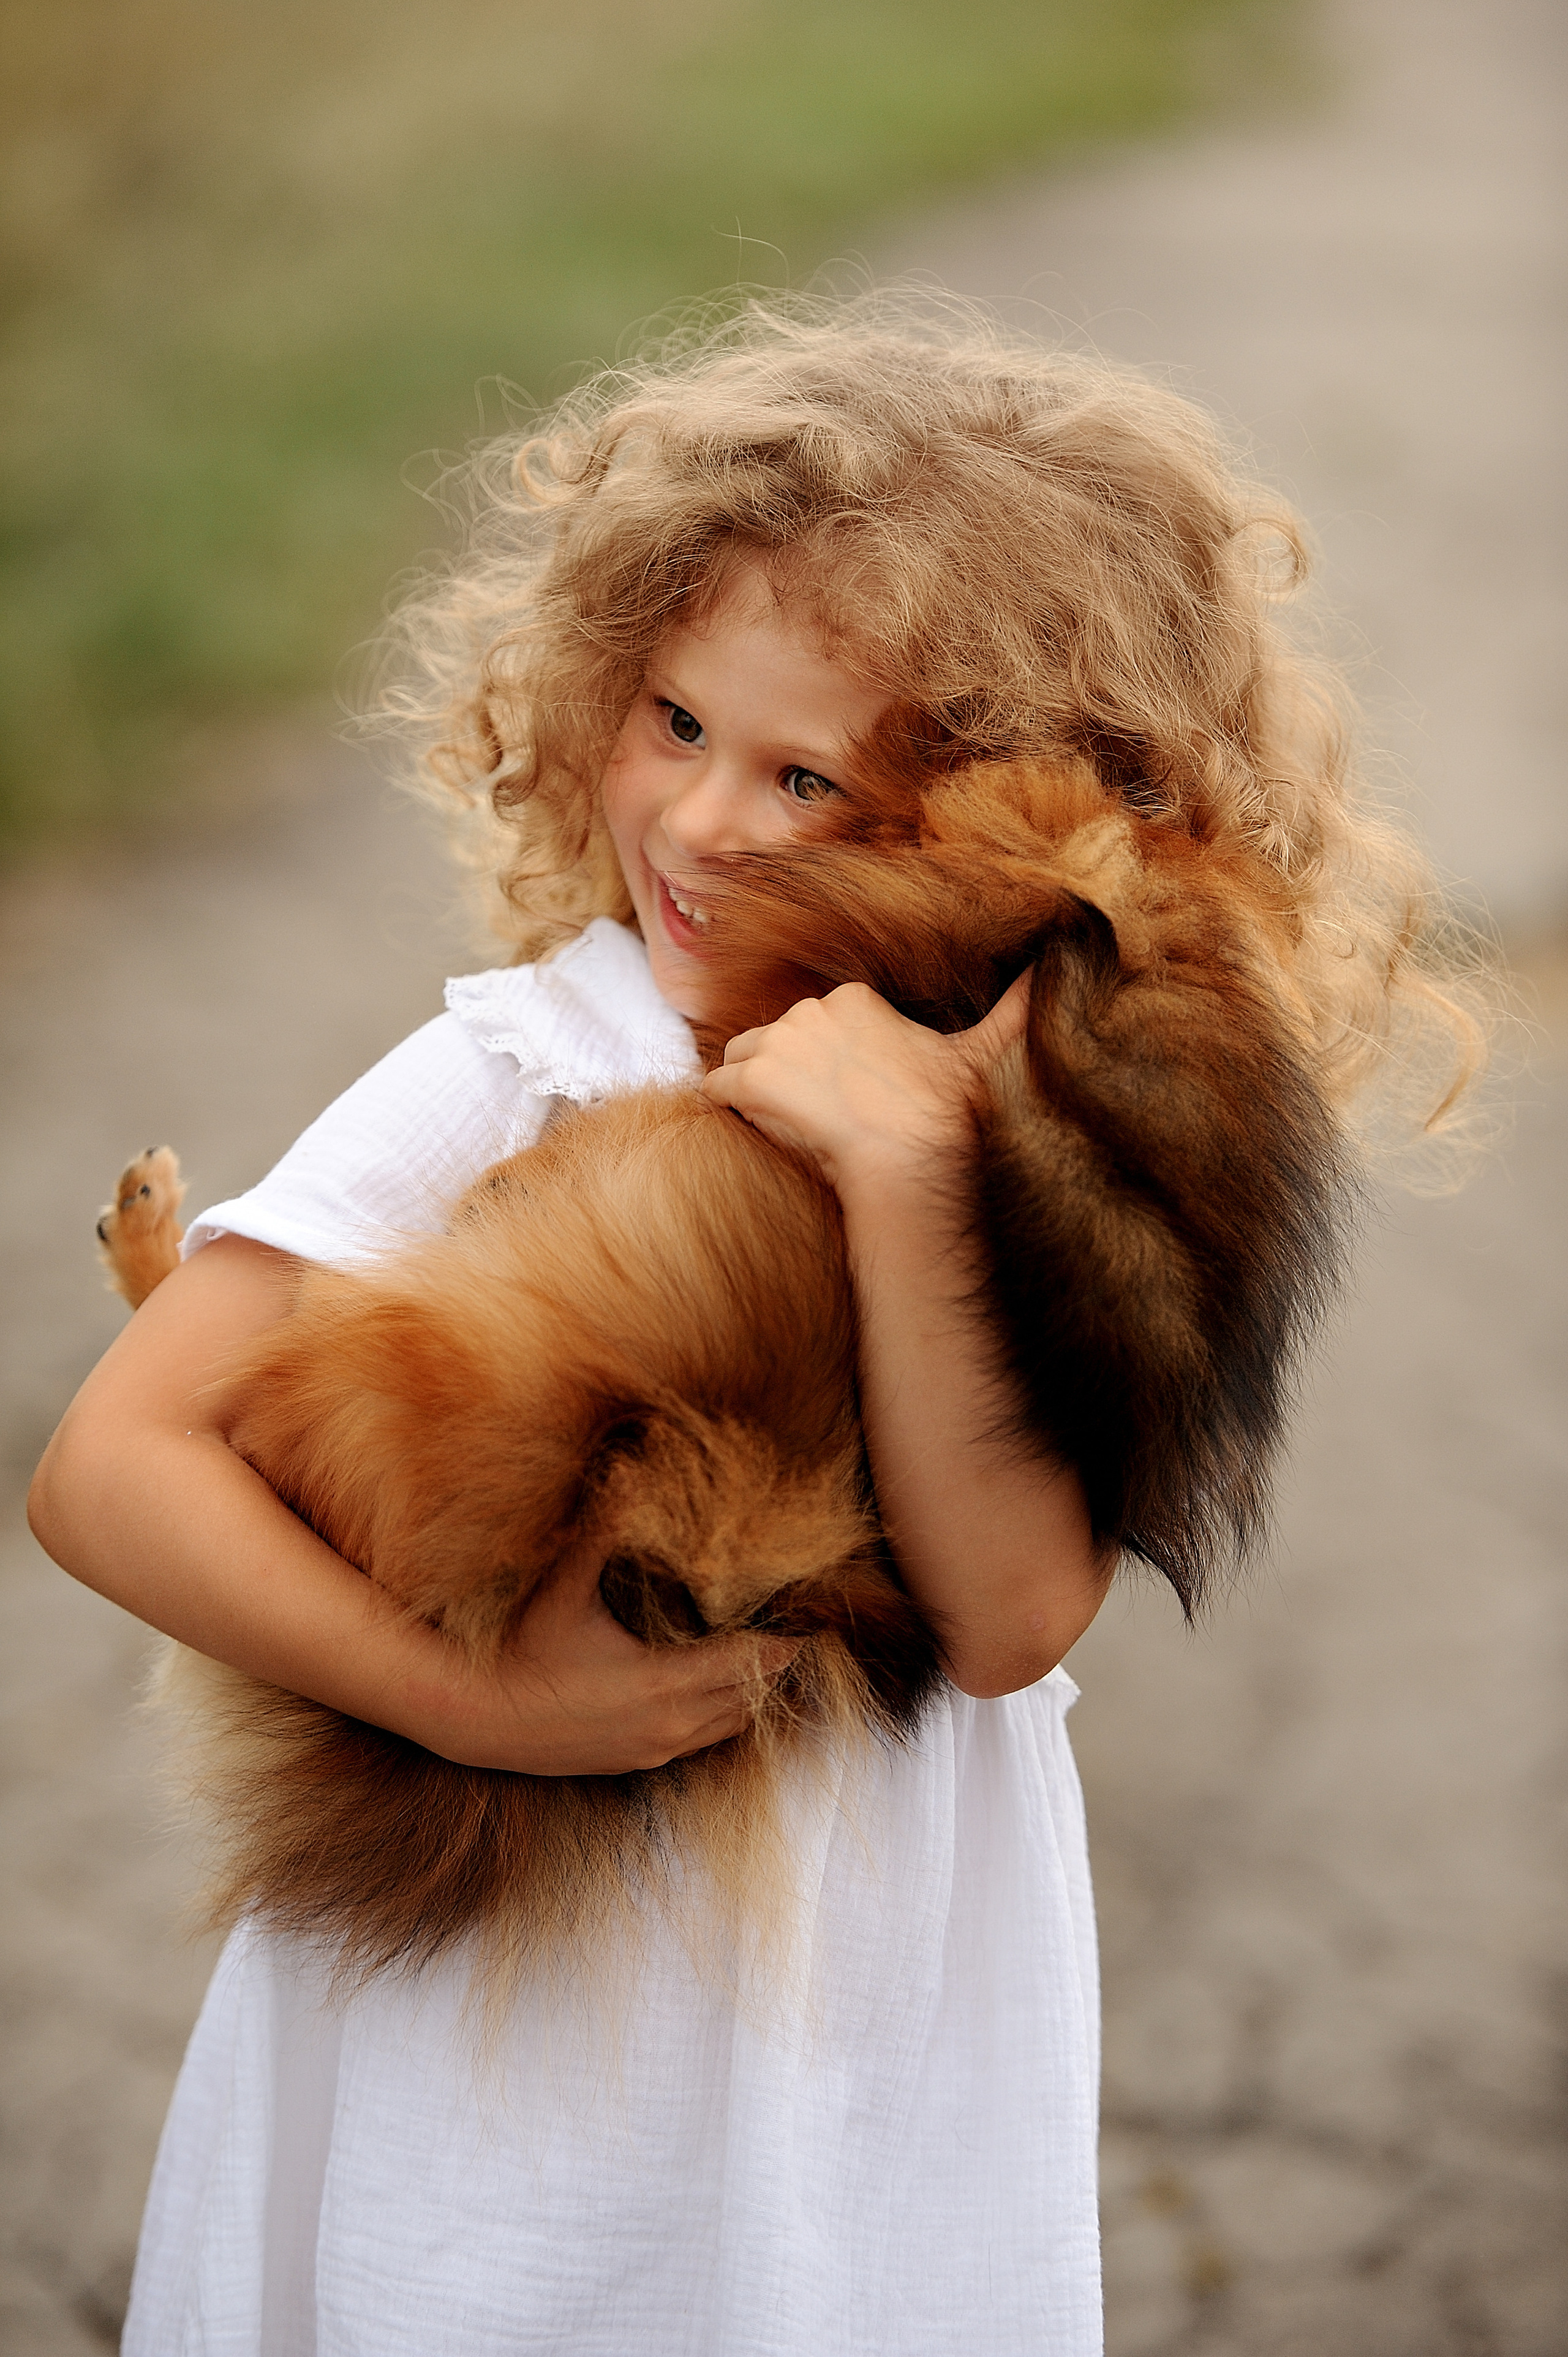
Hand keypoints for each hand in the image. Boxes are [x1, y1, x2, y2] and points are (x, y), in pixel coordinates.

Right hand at [431, 1531, 797, 1774]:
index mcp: (661, 1683)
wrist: (471, 1717)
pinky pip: (700, 1742)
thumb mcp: (563, 1588)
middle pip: (749, 1699)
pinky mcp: (634, 1763)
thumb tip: (627, 1475)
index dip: (783, 1643)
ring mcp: (651, 1750)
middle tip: (799, 1631)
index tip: (813, 1621)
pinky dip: (720, 1715)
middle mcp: (667, 1725)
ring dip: (750, 1694)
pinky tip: (718, 1689)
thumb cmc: (518, 1649)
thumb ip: (601, 1530)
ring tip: (768, 1656)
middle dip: (775, 1667)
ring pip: (727, 1727)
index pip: (747, 1665)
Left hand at [701, 972, 1030, 1203]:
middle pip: (776, 1039)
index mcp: (855, 998)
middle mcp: (810, 1009)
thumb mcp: (983, 1052)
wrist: (909, 1159)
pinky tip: (746, 1127)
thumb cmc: (944, 1114)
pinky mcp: (752, 1080)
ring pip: (742, 1059)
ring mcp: (778, 1043)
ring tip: (782, 1124)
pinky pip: (716, 1088)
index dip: (822, 1063)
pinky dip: (723, 1107)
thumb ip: (1014, 1010)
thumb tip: (1056, 969)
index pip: (816, 1024)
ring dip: (752, 1089)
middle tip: (812, 1116)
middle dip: (786, 1074)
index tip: (841, 1095)